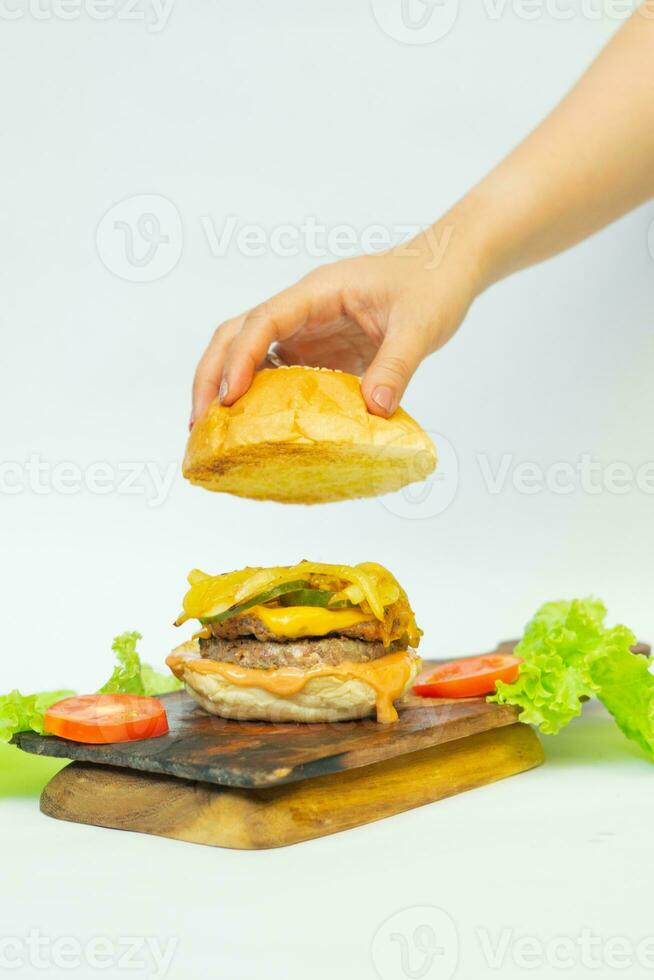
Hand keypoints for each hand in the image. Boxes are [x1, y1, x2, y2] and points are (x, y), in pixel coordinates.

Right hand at [191, 211, 484, 423]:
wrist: (447, 269)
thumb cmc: (433, 284)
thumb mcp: (421, 325)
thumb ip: (398, 365)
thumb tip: (375, 411)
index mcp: (319, 292)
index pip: (264, 320)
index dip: (240, 358)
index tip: (230, 398)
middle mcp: (303, 309)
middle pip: (237, 334)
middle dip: (211, 375)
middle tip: (199, 425)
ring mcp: (307, 329)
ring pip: (248, 353)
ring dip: (225, 388)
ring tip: (213, 434)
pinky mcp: (317, 350)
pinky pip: (277, 373)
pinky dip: (259, 399)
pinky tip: (254, 431)